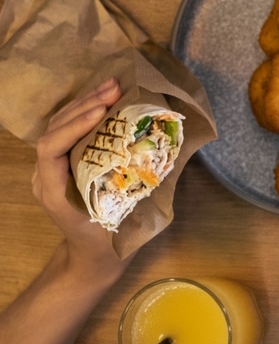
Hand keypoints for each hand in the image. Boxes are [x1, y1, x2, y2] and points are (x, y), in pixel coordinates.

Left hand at [32, 77, 126, 282]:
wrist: (93, 256)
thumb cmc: (112, 241)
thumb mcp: (127, 218)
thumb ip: (139, 189)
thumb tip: (168, 156)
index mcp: (53, 191)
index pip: (51, 149)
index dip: (74, 126)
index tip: (102, 113)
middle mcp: (44, 176)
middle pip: (54, 130)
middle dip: (84, 106)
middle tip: (115, 89)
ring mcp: (50, 168)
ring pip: (59, 126)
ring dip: (85, 103)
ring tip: (113, 86)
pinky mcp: (62, 163)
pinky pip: (67, 131)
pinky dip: (85, 112)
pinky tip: (106, 101)